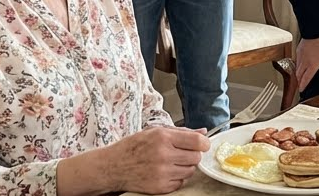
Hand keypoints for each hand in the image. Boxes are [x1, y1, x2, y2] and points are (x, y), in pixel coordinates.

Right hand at [73, 126, 209, 194]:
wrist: (114, 166)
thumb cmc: (134, 146)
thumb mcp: (155, 131)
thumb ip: (181, 131)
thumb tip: (203, 131)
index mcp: (163, 137)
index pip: (197, 141)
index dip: (204, 143)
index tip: (203, 144)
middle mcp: (163, 155)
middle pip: (196, 157)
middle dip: (193, 154)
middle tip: (183, 152)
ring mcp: (162, 173)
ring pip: (190, 170)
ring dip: (186, 166)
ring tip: (172, 161)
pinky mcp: (160, 187)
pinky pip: (181, 182)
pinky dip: (177, 177)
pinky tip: (166, 171)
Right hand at [296, 35, 318, 91]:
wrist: (314, 31)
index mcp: (312, 66)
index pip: (306, 78)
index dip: (303, 85)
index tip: (301, 90)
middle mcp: (305, 63)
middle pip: (299, 75)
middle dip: (298, 81)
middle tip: (299, 85)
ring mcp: (300, 56)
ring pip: (297, 68)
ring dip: (297, 74)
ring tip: (298, 77)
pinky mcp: (298, 50)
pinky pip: (296, 60)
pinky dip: (297, 64)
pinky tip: (299, 64)